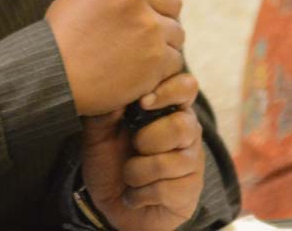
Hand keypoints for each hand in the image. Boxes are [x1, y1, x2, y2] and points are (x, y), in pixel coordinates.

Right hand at [45, 0, 183, 114]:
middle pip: (172, 2)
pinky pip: (175, 61)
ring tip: (138, 58)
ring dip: (163, 46)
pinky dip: (161, 71)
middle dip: (162, 19)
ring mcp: (148, 26)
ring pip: (176, 34)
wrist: (53, 75)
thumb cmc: (59, 40)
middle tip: (145, 36)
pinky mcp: (155, 57)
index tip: (149, 4)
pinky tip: (140, 75)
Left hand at [80, 72, 204, 230]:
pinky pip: (166, 190)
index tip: (142, 102)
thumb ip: (106, 110)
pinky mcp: (191, 191)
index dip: (168, 91)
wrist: (110, 204)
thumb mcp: (98, 133)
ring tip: (128, 175)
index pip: (185, 87)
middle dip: (147, 139)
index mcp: (168, 109)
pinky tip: (135, 195)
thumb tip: (114, 86)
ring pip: (171, 162)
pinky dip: (140, 194)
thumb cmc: (109, 161)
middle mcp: (187, 132)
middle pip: (182, 126)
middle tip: (133, 147)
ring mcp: (192, 162)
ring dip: (137, 172)